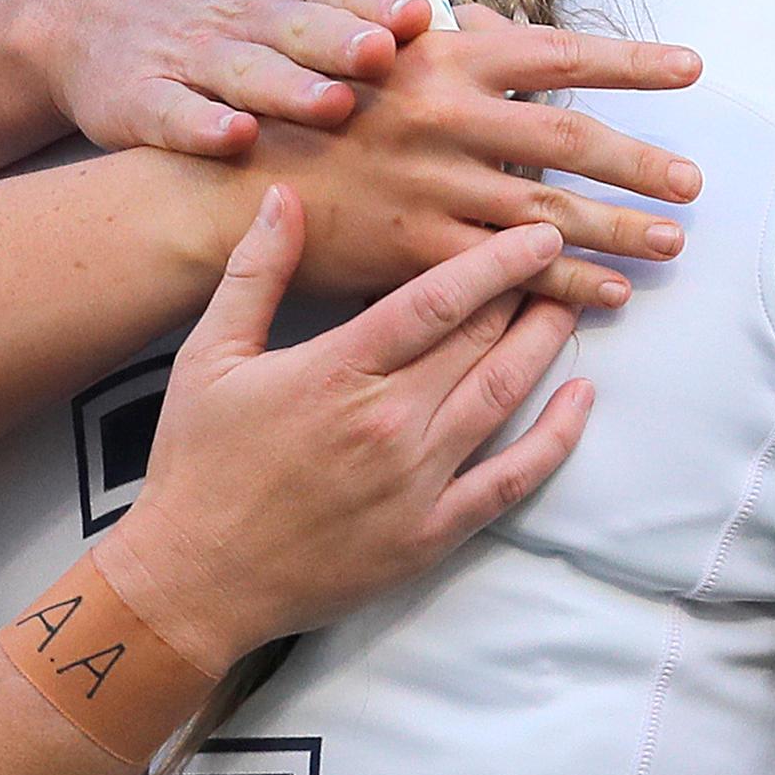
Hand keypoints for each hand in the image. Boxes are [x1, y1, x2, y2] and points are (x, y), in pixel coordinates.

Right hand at [10, 0, 439, 157]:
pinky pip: (174, 112)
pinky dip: (200, 125)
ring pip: (245, 71)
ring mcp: (192, 57)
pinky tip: (232, 137)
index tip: (419, 22)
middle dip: (343, 41)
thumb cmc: (226, 11)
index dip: (377, 6)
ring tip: (330, 105)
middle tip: (385, 57)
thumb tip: (457, 19)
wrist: (91, 16)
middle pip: (300, 28)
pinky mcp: (141, 99)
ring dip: (287, 87)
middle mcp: (247, 18)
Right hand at [98, 191, 599, 661]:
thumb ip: (255, 271)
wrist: (194, 580)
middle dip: (528, 292)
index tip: (539, 233)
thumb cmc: (197, 464)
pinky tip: (580, 398)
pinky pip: (512, 479)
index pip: (439, 299)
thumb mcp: (207, 355)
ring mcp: (417, 481)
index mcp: (337, 372)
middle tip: (560, 259)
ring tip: (572, 305)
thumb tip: (284, 194)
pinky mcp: (433, 532)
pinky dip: (555, 436)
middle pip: (482, 339)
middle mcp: (389, 422)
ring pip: (504, 394)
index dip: (499, 260)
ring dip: (546, 344)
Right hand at [224, 18, 708, 302]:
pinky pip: (504, 274)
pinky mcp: (412, 252)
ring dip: (618, 230)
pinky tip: (605, 296)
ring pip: (548, 214)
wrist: (216, 181)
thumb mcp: (360, 48)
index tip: (688, 68)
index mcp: (440, 61)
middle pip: (569, 141)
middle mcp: (445, 120)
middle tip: (694, 181)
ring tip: (670, 243)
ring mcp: (432, 190)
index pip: (556, 54)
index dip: (629, 62)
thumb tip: (485, 17)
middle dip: (640, 161)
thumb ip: (433, 36)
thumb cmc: (295, 110)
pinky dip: (560, 286)